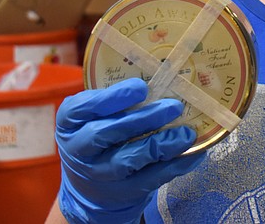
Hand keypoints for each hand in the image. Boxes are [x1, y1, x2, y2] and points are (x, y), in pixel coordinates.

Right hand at [56, 78, 204, 223]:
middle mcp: (79, 149)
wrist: (90, 188)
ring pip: (128, 160)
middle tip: (174, 106)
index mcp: (70, 122)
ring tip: (186, 133)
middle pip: (105, 134)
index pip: (83, 108)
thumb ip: (116, 98)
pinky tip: (194, 153)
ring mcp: (100, 174)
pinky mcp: (123, 192)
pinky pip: (150, 179)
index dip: (112, 98)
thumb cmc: (99, 134)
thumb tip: (161, 71)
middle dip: (142, 119)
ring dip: (160, 145)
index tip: (141, 87)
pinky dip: (175, 166)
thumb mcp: (94, 115)